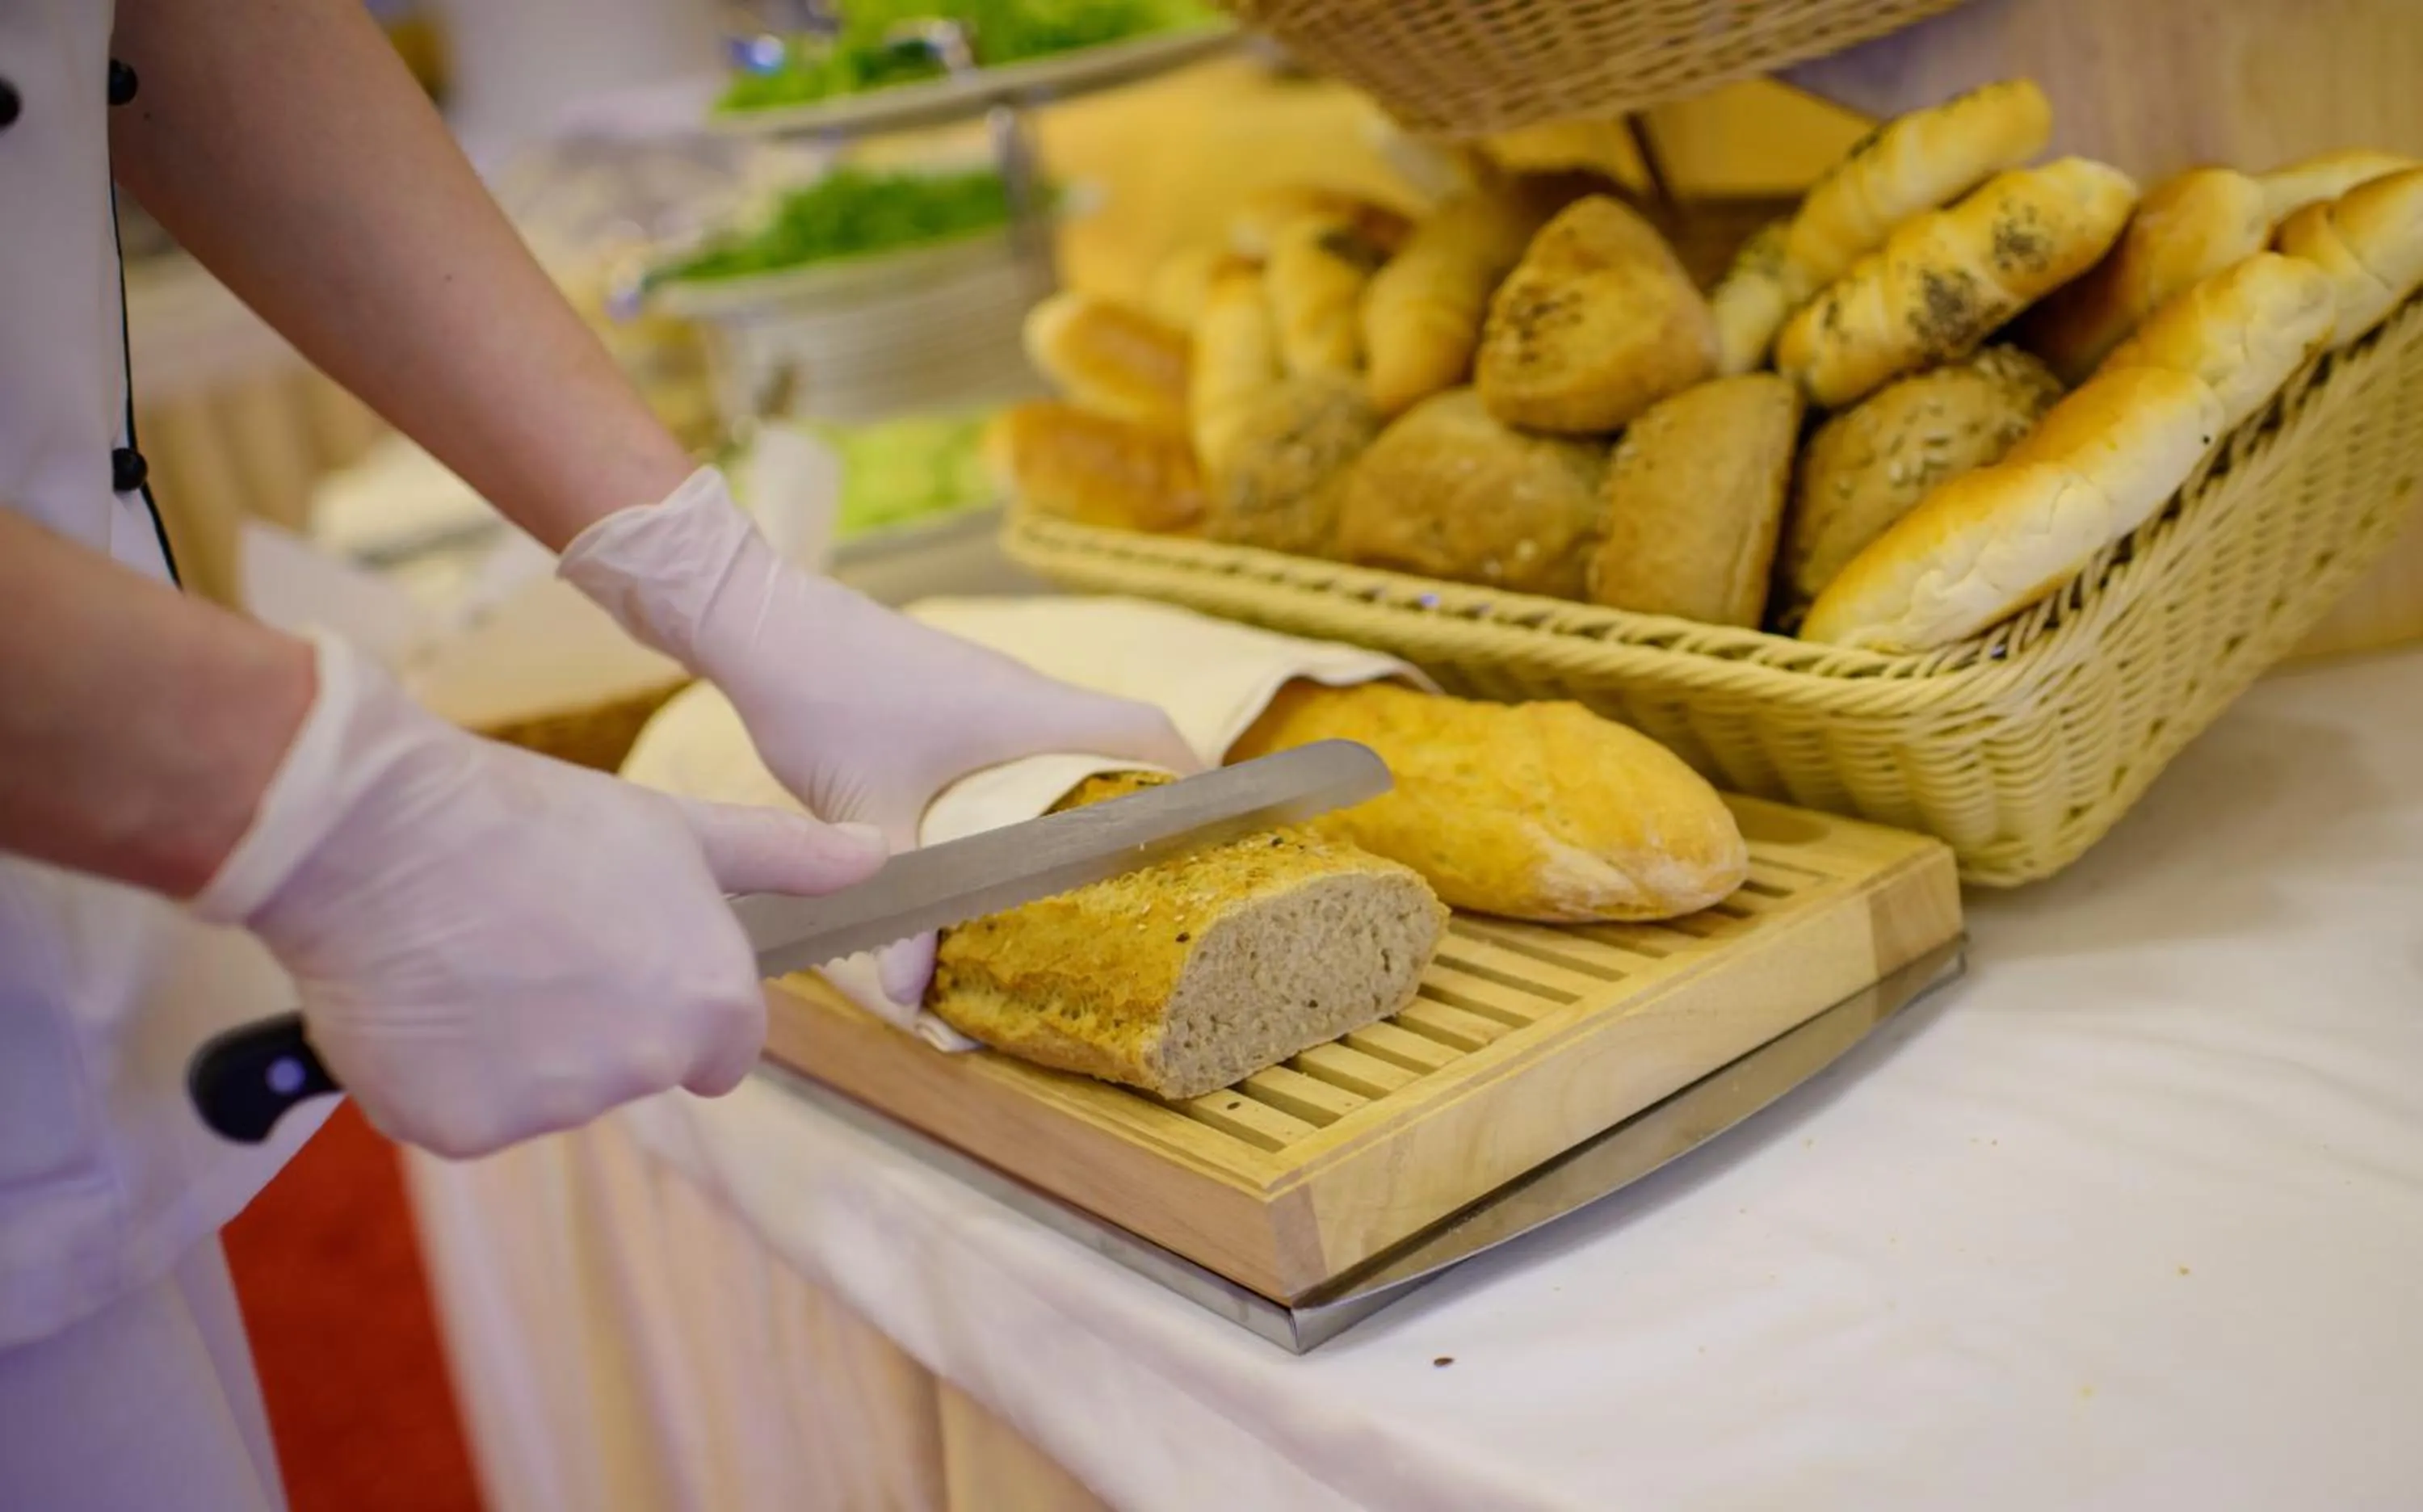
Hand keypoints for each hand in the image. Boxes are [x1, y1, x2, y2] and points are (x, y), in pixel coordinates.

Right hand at [191, 635, 887, 1157]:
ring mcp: (550, 1108)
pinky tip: (431, 1000)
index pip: (725, 1049)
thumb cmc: (535, 820)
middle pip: (635, 1069)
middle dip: (598, 1023)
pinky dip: (450, 1076)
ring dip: (523, 1050)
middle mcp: (643, 1069)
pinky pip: (470, 1116)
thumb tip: (876, 858)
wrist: (379, 835)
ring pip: (551, 1095)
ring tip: (479, 959)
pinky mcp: (461, 1132)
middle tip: (538, 942)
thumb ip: (786, 860)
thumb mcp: (677, 830)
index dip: (677, 1000)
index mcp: (709, 1004)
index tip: (624, 958)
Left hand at [560, 469, 1200, 1008]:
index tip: (1217, 833)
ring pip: (1068, 738)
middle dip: (1146, 799)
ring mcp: (989, 685)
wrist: (761, 623)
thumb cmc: (825, 700)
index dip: (1195, 780)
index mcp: (1030, 714)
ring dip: (1087, 789)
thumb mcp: (864, 815)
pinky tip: (1003, 834)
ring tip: (1089, 867)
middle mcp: (1025, 691)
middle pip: (1121, 737)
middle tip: (1153, 872)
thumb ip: (901, 905)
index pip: (1148, 732)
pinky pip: (1023, 737)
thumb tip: (913, 996)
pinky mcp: (954, 689)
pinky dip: (1035, 780)